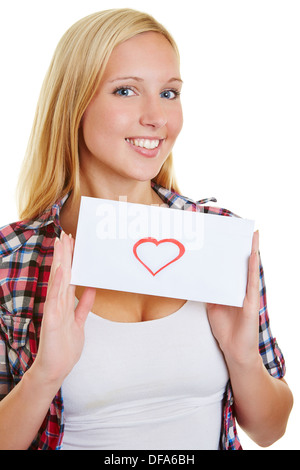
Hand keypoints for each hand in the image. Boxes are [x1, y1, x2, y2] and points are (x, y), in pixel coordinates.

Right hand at [31, 231, 95, 385]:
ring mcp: (53, 311)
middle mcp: (57, 304)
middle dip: (65, 254)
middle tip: (66, 234)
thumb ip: (83, 305)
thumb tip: (90, 288)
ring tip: (62, 243)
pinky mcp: (51, 321)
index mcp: (64, 303)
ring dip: (61, 262)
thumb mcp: (78, 322)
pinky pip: (55, 300)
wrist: (53, 370)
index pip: (68, 276)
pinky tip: (61, 269)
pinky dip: (58, 284)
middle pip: (62, 274)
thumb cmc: (64, 347)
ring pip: (58, 281)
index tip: (72, 242)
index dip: (70, 259)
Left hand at [206, 231, 259, 365]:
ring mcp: (249, 295)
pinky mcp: (252, 302)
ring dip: (252, 252)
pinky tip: (253, 255)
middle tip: (243, 229)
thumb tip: (200, 279)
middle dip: (244, 247)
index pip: (233, 267)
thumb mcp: (213, 306)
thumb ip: (210, 292)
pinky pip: (252, 282)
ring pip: (251, 269)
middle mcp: (242, 289)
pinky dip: (253, 267)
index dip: (232, 253)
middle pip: (242, 265)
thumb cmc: (225, 329)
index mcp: (233, 290)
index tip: (229, 237)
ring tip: (252, 235)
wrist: (234, 350)